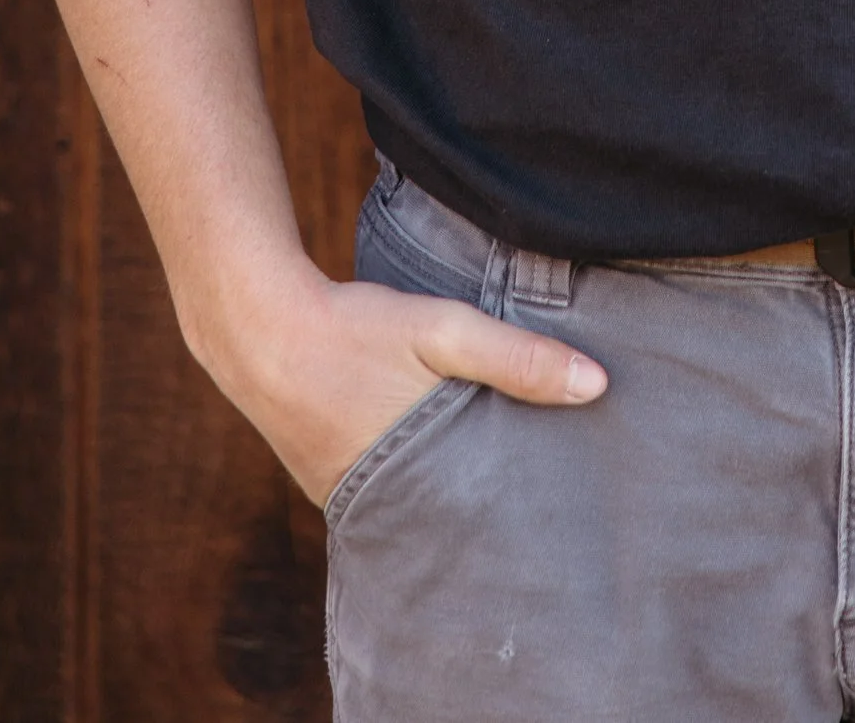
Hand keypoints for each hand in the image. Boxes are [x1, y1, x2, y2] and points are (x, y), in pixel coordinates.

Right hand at [201, 259, 607, 508]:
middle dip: (491, 514)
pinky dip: (415, 475)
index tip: (565, 521)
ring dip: (452, 491)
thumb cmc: (355, 330)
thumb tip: (597, 385)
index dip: (521, 523)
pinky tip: (440, 456)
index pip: (481, 528)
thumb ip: (516, 357)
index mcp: (413, 487)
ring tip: (504, 483)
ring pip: (419, 504)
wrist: (258, 326)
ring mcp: (348, 499)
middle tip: (547, 504)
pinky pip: (388, 488)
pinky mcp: (332, 478)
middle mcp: (379, 508)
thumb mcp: (442, 331)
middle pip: (452, 522)